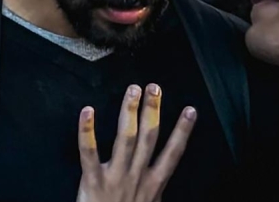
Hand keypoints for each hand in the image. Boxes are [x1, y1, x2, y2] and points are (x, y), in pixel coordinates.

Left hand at [77, 84, 196, 201]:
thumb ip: (153, 194)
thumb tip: (160, 182)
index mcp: (152, 186)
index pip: (172, 154)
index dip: (183, 132)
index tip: (190, 110)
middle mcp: (137, 178)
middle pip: (149, 138)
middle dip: (153, 111)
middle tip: (155, 87)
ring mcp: (116, 178)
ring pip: (125, 138)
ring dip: (130, 111)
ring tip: (133, 89)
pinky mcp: (93, 181)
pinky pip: (88, 152)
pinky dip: (87, 131)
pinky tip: (88, 110)